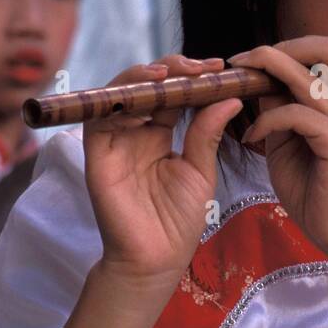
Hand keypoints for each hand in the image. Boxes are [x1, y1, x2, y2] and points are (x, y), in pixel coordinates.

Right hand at [83, 54, 241, 294]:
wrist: (155, 260)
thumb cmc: (178, 221)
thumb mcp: (200, 171)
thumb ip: (206, 133)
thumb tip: (230, 97)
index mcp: (159, 135)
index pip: (172, 94)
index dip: (191, 76)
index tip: (218, 68)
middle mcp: (134, 132)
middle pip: (146, 87)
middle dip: (172, 69)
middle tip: (200, 66)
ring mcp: (114, 142)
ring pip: (120, 94)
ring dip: (143, 76)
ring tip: (171, 73)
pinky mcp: (97, 155)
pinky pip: (100, 118)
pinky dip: (120, 100)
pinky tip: (146, 95)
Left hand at [227, 36, 327, 256]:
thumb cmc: (313, 188)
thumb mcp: (286, 140)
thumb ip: (278, 109)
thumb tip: (260, 83)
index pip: (321, 49)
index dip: (284, 47)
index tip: (246, 62)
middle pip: (323, 46)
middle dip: (279, 48)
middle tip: (245, 64)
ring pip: (305, 73)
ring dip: (267, 72)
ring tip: (241, 86)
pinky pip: (294, 112)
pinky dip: (267, 120)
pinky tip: (254, 137)